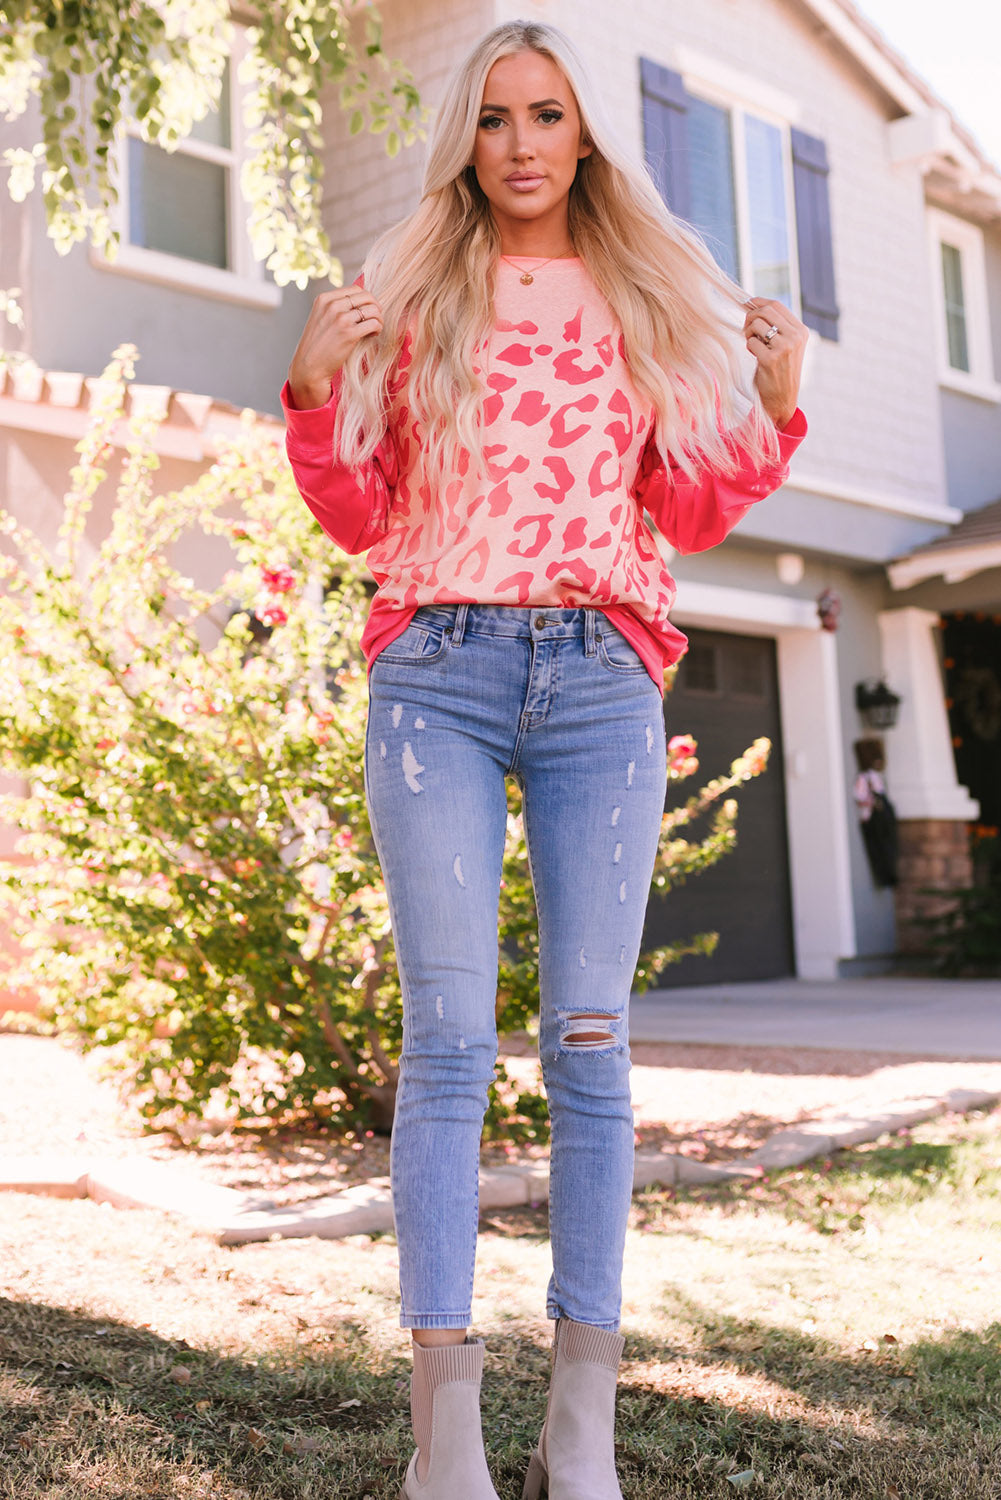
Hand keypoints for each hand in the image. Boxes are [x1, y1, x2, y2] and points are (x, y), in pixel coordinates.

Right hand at [287, 286, 383, 409]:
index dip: (365, 299)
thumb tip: (359, 303)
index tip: (366, 311)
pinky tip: (373, 334)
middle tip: (376, 319)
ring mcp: (340, 319)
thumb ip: (334, 308)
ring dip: (379, 319)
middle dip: (375, 307)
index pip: (355, 289)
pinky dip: (378, 328)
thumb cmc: (317, 346)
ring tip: (375, 328)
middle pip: (366, 296)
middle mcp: (332, 305)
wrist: (309, 367)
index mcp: (324, 299)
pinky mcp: (349, 334)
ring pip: (372, 309)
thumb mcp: (320, 318)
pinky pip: (373, 323)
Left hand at [743, 298, 807, 428]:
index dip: (758, 302)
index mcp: (800, 331)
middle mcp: (795, 337)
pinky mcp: (771, 359)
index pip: (777, 305)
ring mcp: (784, 348)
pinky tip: (755, 356)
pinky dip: (749, 347)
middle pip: (766, 311)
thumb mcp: (786, 346)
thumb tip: (751, 305)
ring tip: (752, 344)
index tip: (747, 304)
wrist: (782, 399)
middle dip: (750, 316)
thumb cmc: (780, 371)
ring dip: (748, 333)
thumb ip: (776, 327)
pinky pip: (751, 342)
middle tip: (745, 328)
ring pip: (757, 324)